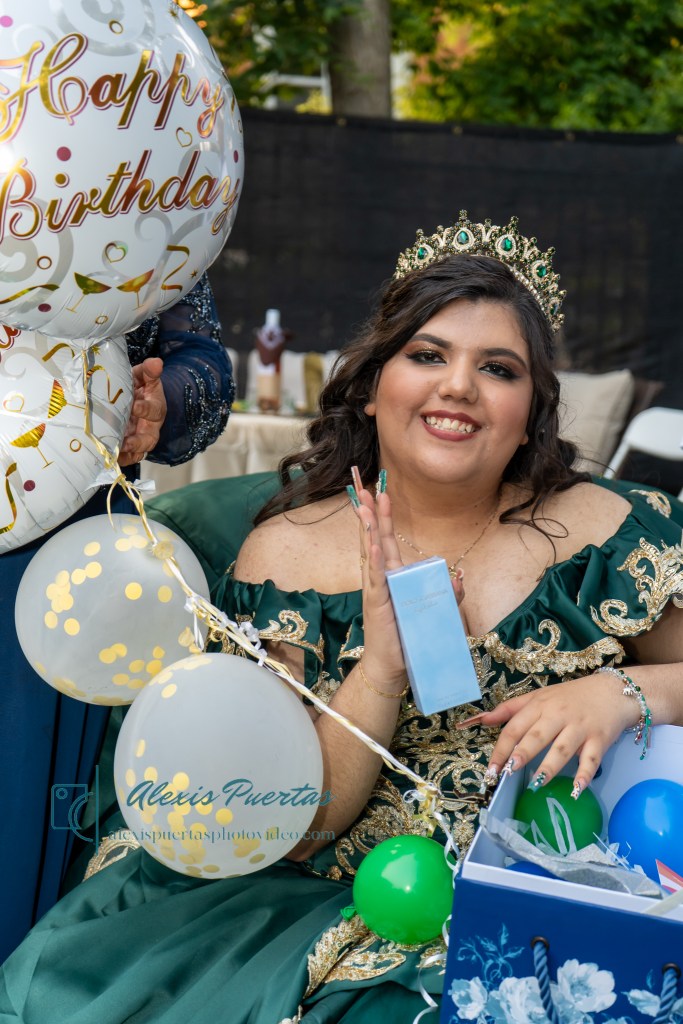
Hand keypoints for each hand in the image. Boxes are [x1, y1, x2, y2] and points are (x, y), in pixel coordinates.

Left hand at [119, 357, 166, 465]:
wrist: (137, 400)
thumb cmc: (140, 388)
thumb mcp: (144, 377)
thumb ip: (148, 371)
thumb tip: (156, 362)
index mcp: (156, 408)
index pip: (153, 410)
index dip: (144, 409)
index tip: (135, 406)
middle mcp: (150, 427)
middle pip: (148, 439)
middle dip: (137, 442)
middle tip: (124, 442)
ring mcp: (140, 439)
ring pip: (137, 452)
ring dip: (125, 454)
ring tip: (113, 455)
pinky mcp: (129, 448)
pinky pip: (126, 458)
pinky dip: (118, 460)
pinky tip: (104, 460)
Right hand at [352, 469, 464, 688]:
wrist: (395, 665)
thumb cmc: (411, 638)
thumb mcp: (438, 611)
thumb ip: (449, 593)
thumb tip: (460, 575)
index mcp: (392, 575)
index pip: (385, 539)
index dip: (381, 516)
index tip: (378, 492)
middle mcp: (381, 578)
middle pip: (373, 537)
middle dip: (370, 512)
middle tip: (365, 486)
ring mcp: (376, 589)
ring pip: (370, 551)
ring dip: (368, 528)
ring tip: (364, 506)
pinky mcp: (377, 603)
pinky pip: (375, 577)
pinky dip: (374, 560)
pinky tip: (372, 543)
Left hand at [468, 672, 640, 793]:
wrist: (612, 691)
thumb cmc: (570, 697)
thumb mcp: (538, 697)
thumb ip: (510, 709)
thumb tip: (482, 719)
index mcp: (539, 706)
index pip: (515, 728)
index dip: (501, 749)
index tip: (491, 770)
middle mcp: (558, 716)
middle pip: (536, 736)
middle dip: (522, 754)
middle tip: (508, 772)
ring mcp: (579, 728)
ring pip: (562, 748)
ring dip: (549, 766)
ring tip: (536, 783)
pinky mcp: (599, 739)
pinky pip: (591, 758)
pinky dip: (585, 774)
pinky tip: (577, 788)